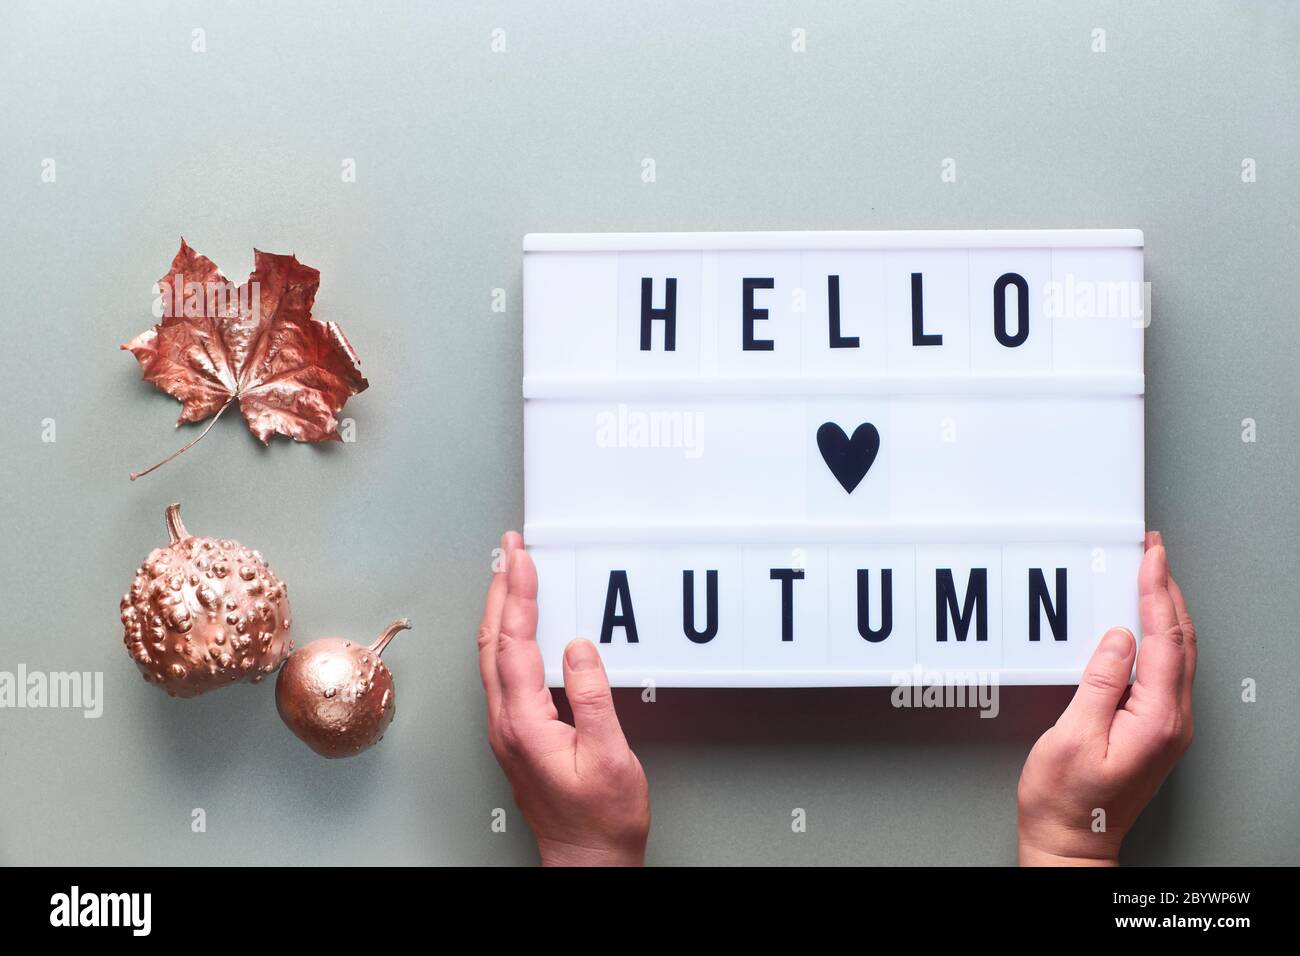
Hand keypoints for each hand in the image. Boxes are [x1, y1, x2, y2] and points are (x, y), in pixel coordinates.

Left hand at [477, 531, 650, 865]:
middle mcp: (507, 723)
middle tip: (509, 550)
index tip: (521, 558)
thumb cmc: (600, 820)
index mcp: (524, 723)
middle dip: (501, 588)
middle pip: (493, 641)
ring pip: (494, 655)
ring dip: (502, 609)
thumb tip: (578, 648)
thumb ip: (592, 697)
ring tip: (510, 574)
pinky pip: (504, 671)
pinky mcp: (518, 734)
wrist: (588, 861)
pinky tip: (521, 627)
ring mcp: (508, 729)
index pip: (514, 642)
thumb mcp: (609, 756)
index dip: (518, 594)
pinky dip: (509, 636)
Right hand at [1017, 532, 1195, 864]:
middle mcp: (1172, 722)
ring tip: (1150, 576)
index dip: (1156, 591)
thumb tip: (1118, 639)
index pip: (1165, 639)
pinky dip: (1157, 637)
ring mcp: (1167, 727)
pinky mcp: (1153, 729)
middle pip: (1181, 641)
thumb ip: (1099, 683)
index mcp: (1157, 719)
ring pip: (1178, 654)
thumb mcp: (1072, 736)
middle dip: (1168, 590)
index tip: (1149, 556)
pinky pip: (1165, 671)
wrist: (1071, 842)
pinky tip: (1141, 625)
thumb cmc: (1067, 801)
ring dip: (1165, 611)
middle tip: (1152, 552)